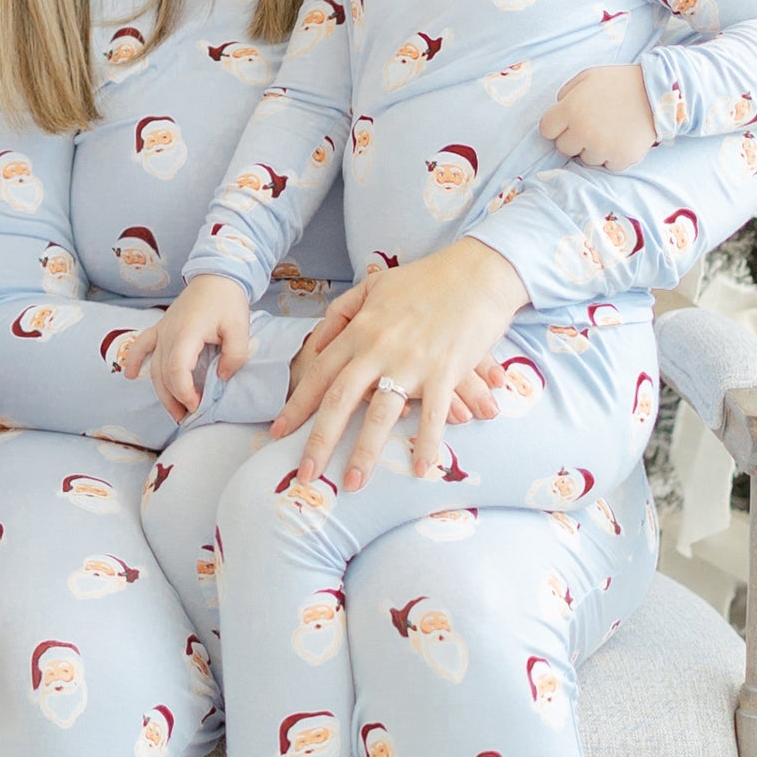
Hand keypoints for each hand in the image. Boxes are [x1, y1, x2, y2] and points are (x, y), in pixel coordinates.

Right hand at [147, 274, 253, 416]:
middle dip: (174, 400)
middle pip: (163, 374)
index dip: (184, 392)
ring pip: (154, 367)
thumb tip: (222, 377)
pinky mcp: (161, 328)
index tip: (197, 405)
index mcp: (186, 333)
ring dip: (162, 392)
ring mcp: (161, 330)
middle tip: (188, 418)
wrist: (216, 276)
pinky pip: (141, 346)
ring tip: (174, 411)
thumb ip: (234, 356)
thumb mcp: (240, 328)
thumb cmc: (228, 300)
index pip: (177, 371)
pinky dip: (134, 361)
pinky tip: (130, 376)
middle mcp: (168, 333)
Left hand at [270, 237, 528, 490]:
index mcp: (360, 331)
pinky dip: (426, 444)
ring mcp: (412, 362)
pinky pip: (433, 415)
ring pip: (381, 414)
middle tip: (305, 475)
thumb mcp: (374, 286)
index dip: (296, 406)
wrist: (478, 272)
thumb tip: (317, 342)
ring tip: (352, 483)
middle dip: (319, 440)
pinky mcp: (446, 371)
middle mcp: (378, 349)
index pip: (319, 374)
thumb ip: (342, 313)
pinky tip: (419, 469)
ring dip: (365, 452)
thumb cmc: (426, 280)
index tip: (278, 432)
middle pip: (340, 400)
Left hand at [537, 63, 659, 168]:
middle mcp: (583, 131)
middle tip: (594, 125)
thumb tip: (557, 111)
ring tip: (611, 130)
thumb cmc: (619, 82)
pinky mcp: (622, 158)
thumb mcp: (587, 78)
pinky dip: (615, 156)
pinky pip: (609, 166)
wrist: (658, 91)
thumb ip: (566, 94)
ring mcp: (603, 147)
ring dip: (595, 148)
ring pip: (586, 159)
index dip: (558, 125)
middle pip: (564, 148)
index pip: (547, 130)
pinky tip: (623, 139)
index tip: (570, 121)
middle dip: (575, 138)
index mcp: (570, 109)